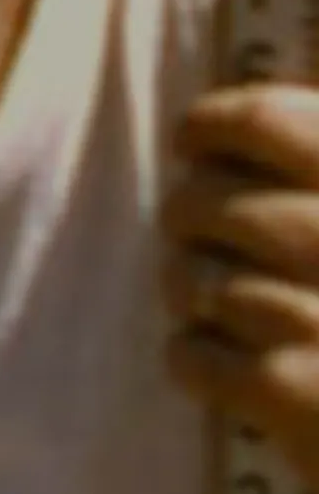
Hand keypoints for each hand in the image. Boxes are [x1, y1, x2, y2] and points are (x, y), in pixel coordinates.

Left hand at [165, 81, 318, 484]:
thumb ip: (318, 159)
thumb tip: (274, 97)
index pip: (272, 120)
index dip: (215, 122)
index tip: (195, 137)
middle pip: (213, 204)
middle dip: (190, 213)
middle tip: (192, 225)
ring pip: (196, 280)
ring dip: (187, 288)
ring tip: (206, 299)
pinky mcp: (300, 396)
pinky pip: (196, 355)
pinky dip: (192, 358)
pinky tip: (209, 360)